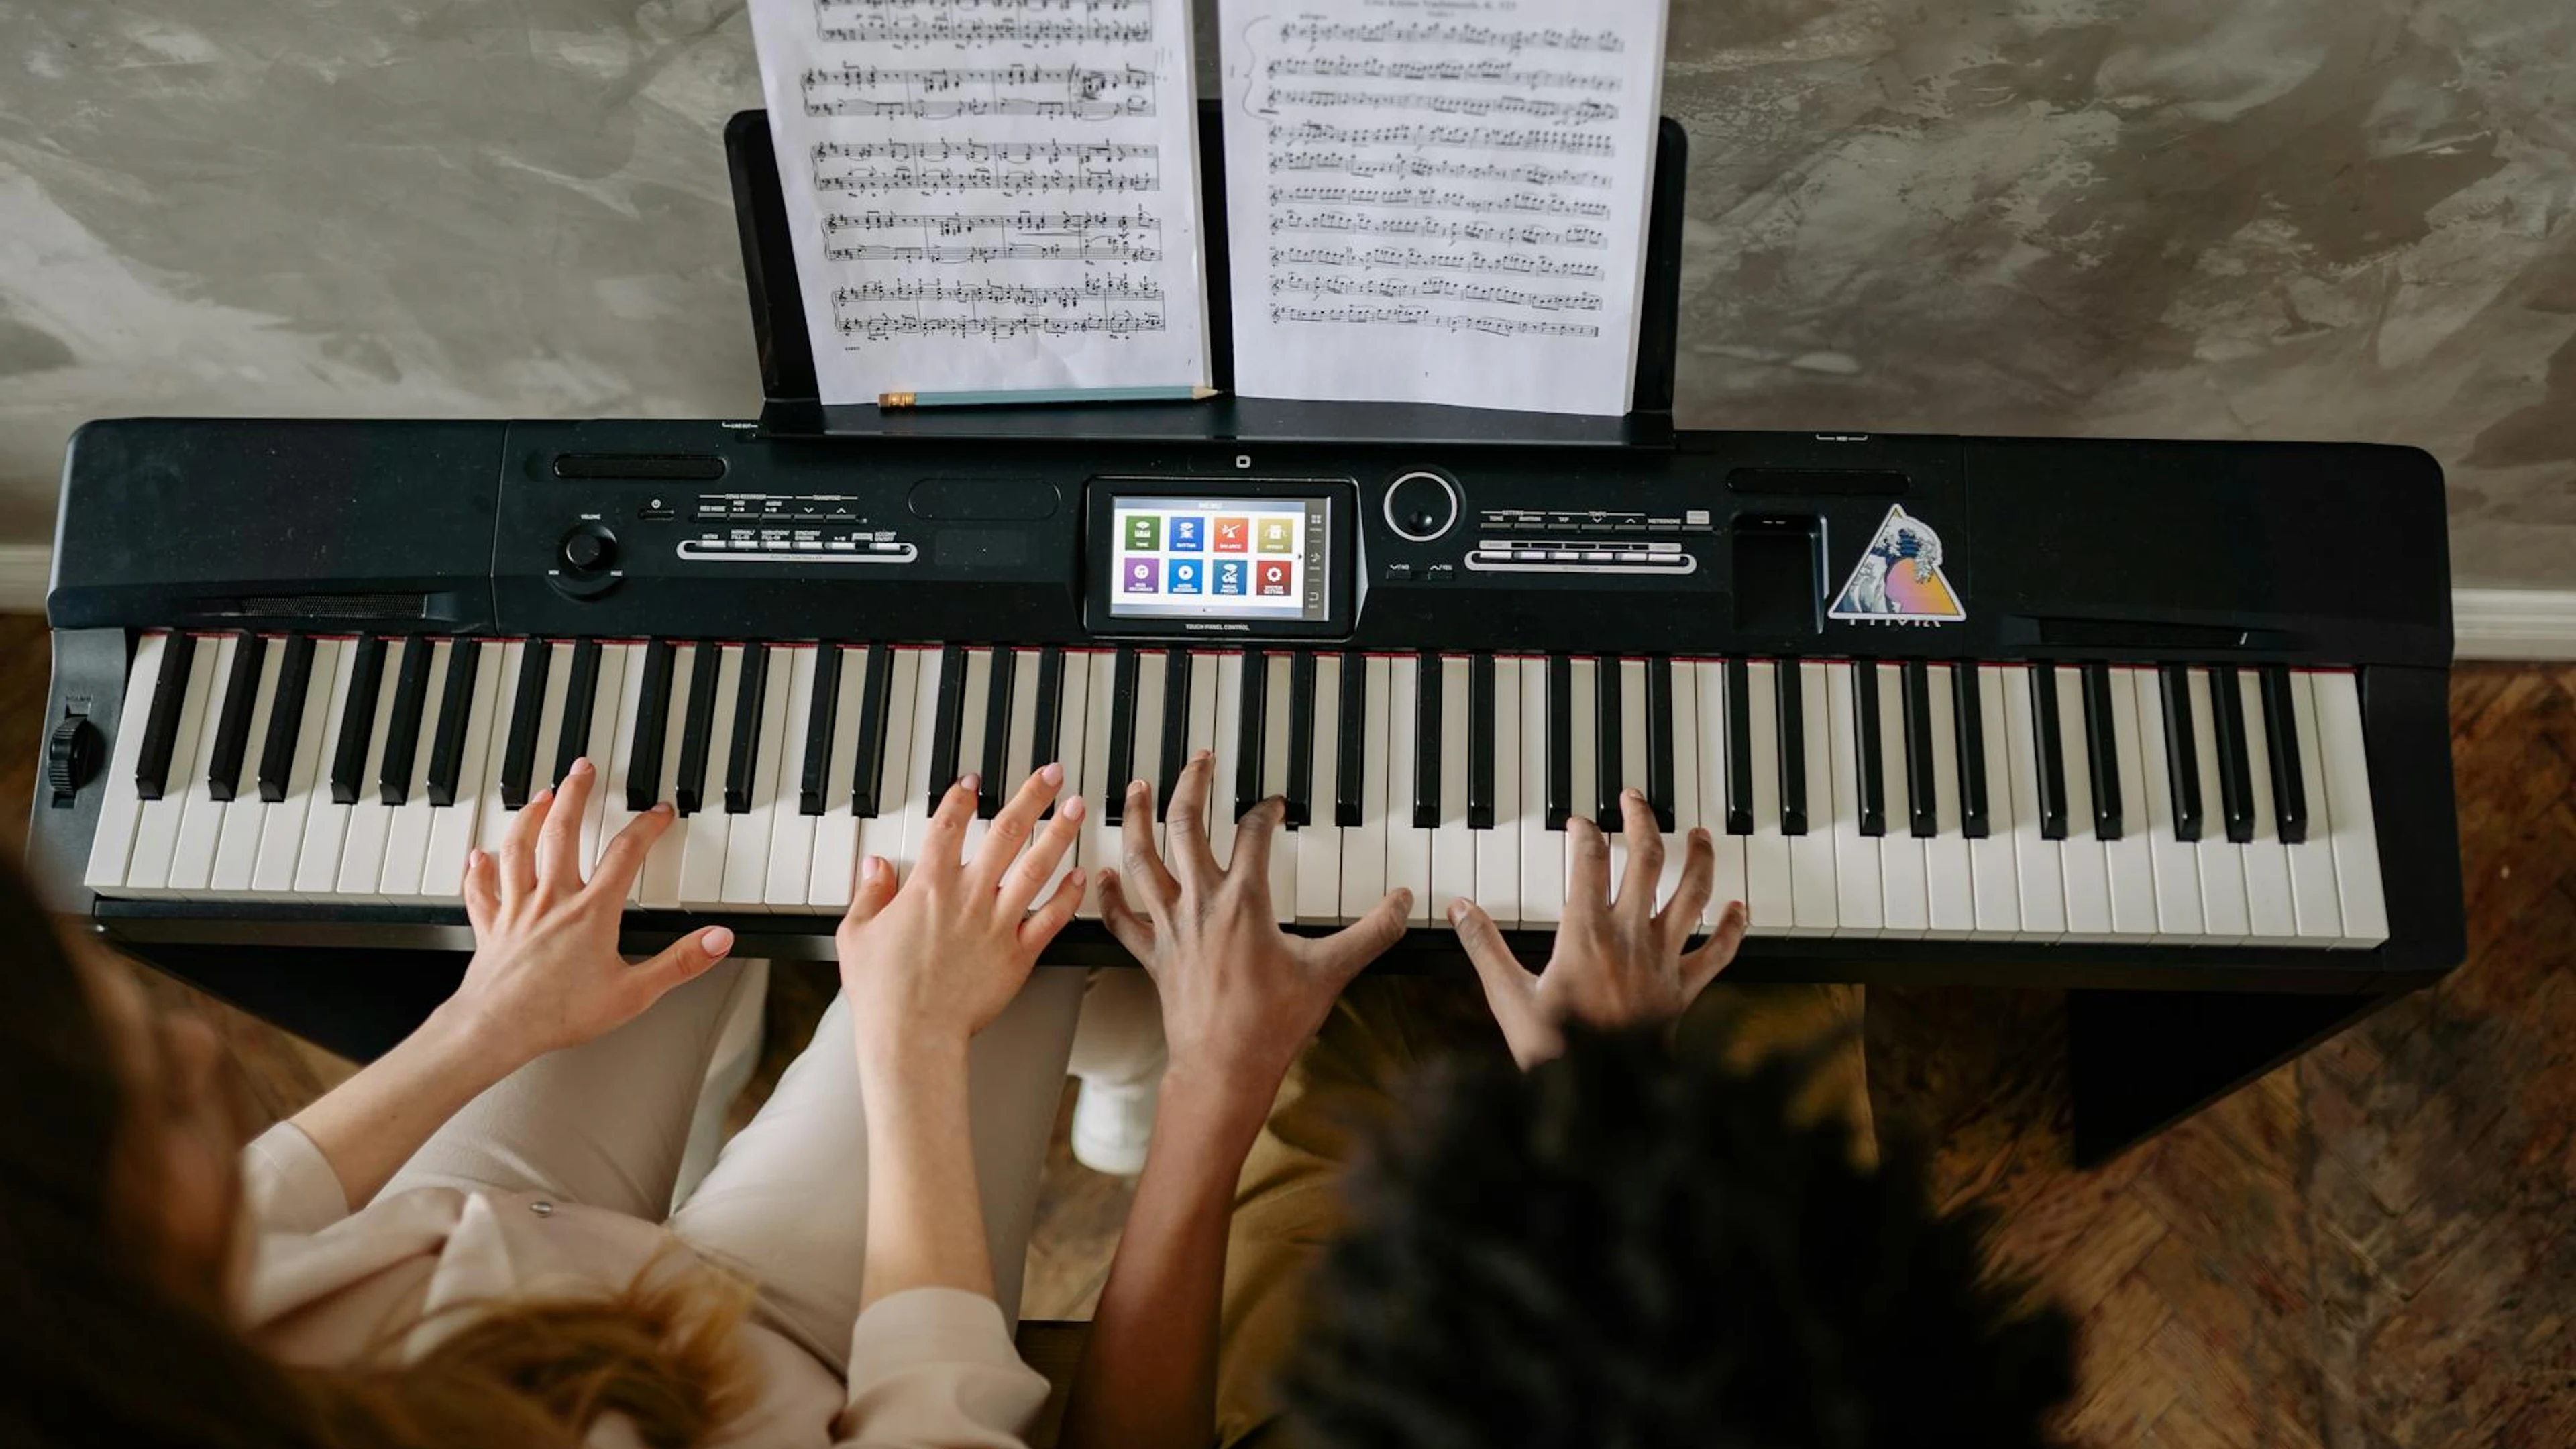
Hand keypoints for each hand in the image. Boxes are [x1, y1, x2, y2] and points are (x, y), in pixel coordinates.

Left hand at [452, 758, 733, 1068]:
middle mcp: (551, 900)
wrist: (497, 1029)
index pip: (624, 855)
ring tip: (539, 796)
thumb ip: (679, 963)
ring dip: (529, 818)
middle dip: (575, 796)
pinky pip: (482, 890)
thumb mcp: (634, 993)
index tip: (658, 811)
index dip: (645, 827)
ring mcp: (516, 910)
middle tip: (582, 771)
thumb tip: (717, 940)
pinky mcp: (491, 927)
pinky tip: (479, 855)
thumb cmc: (559, 1014)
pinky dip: (479, 870)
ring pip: (519, 850)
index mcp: (590, 912)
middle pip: (562, 833)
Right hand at [837, 764, 1087, 1055]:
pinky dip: (1067, 896)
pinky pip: (1051, 919)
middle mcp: (970, 896)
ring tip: (1077, 809)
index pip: (949, 825)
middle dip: (1033, 797)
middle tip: (1052, 775)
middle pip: (1007, 832)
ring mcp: (998, 924)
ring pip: (1037, 867)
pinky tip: (1079, 876)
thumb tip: (875, 866)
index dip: (962, 798)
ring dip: (1060, 833)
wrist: (912, 1036)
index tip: (973, 782)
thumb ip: (869, 894)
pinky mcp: (1018, 956)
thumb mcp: (856, 935)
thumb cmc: (882, 992)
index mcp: (928, 886)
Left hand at [1097, 752, 1409, 1110]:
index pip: (1253, 833)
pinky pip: (1124, 919)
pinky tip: (1103, 873)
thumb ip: (1372, 932)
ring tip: (1139, 788)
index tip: (1275, 804)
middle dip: (1192, 785)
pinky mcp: (1154, 956)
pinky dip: (1111, 895)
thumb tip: (1405, 903)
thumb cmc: (1273, 1023)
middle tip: (1199, 760)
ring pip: (1144, 860)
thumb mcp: (1332, 972)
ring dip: (1138, 819)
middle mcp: (1201, 904)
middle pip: (1186, 825)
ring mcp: (1172, 928)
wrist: (1225, 1069)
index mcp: (1245, 901)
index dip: (1266, 810)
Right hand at [1449, 787, 1746, 1066]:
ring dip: (1698, 859)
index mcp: (1586, 934)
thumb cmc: (1555, 1051)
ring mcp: (1662, 961)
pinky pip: (1718, 954)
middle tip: (1635, 799)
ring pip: (1691, 895)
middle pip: (1647, 860)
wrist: (1602, 1097)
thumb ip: (1484, 947)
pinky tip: (1739, 908)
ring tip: (1698, 834)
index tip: (1579, 821)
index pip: (1588, 861)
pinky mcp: (1683, 989)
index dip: (1584, 833)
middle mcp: (1630, 937)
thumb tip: (1458, 909)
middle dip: (1643, 822)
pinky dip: (1732, 929)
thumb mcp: (1508, 998)